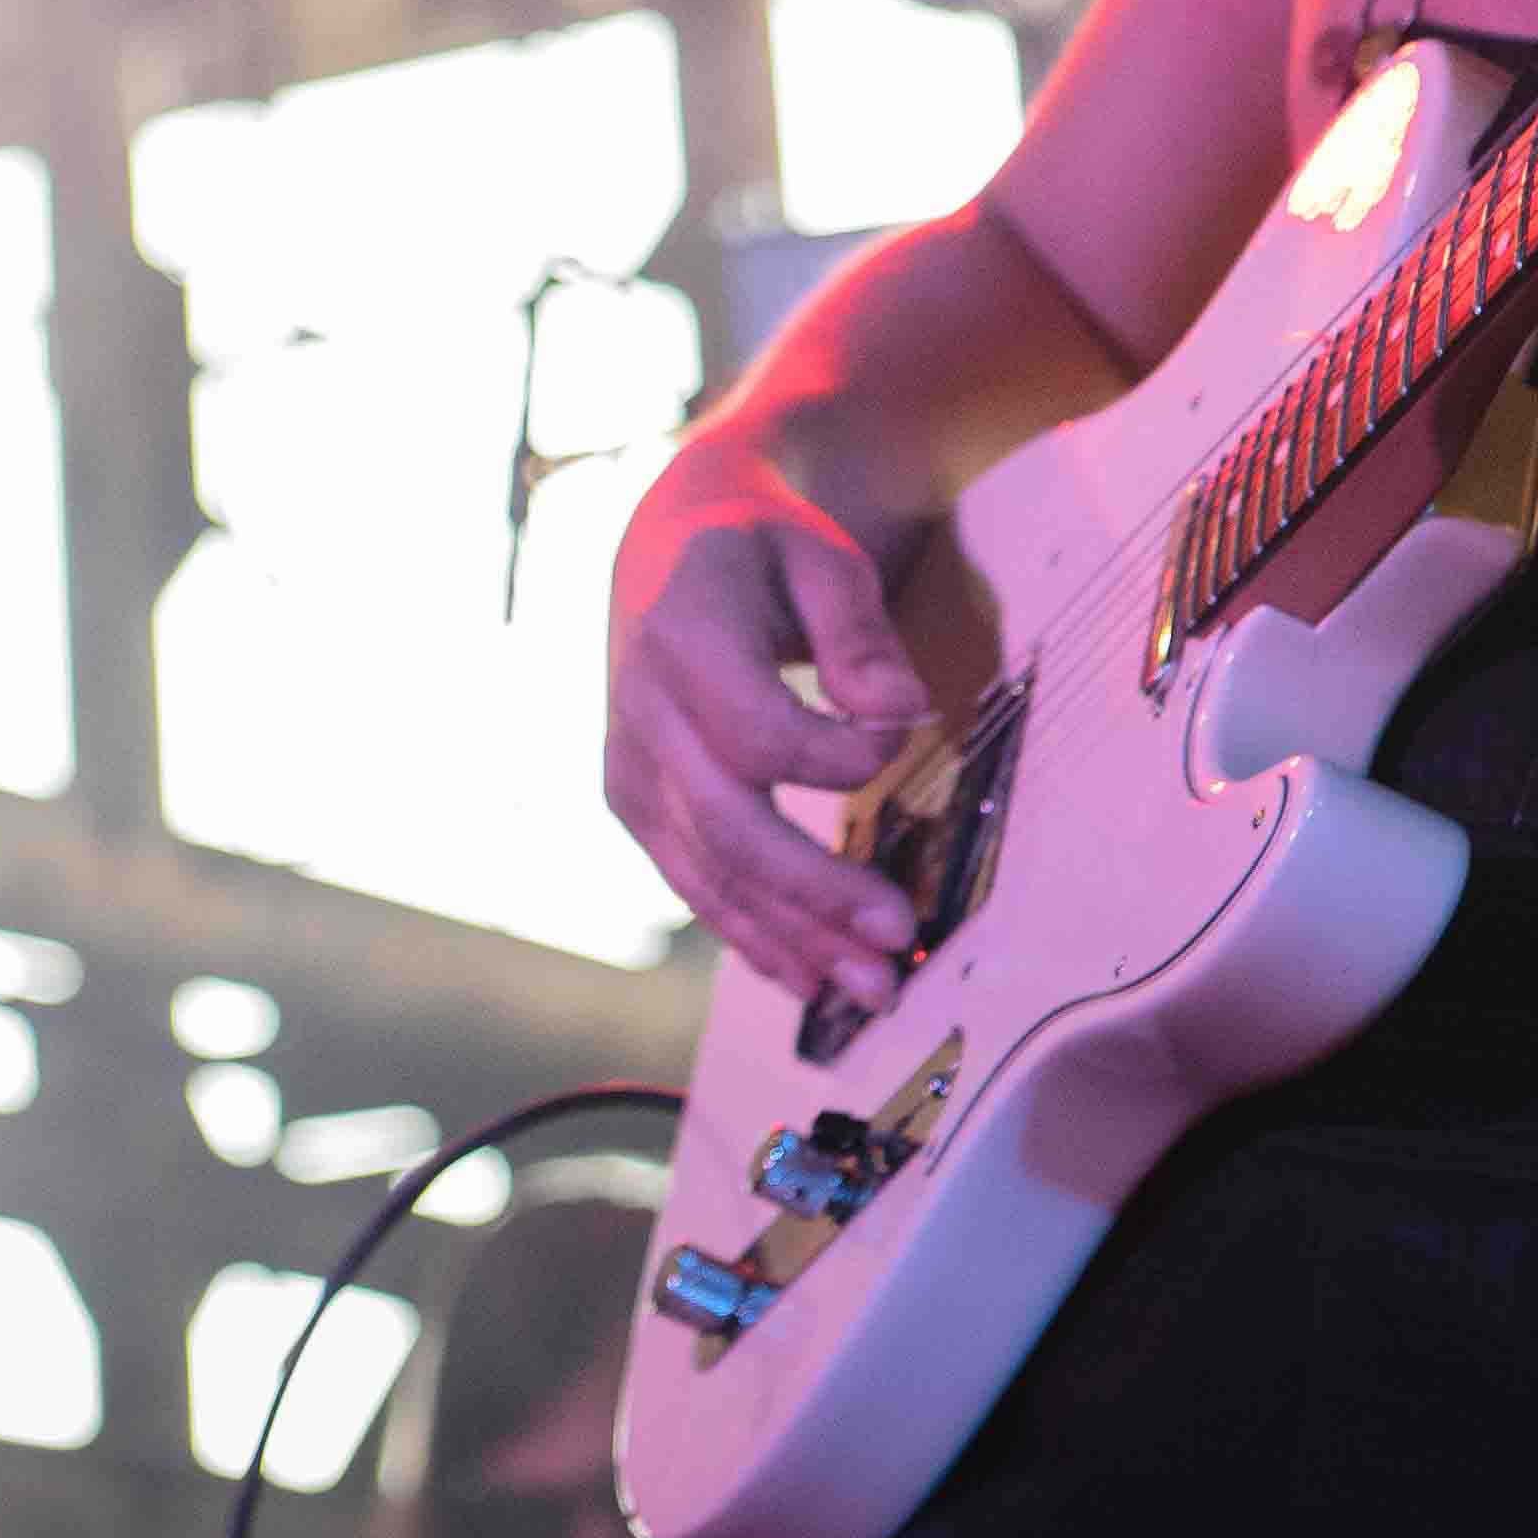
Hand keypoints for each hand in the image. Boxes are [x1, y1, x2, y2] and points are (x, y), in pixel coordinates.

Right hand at [603, 433, 936, 1013]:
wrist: (666, 550)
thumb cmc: (762, 549)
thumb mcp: (821, 556)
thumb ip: (858, 633)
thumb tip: (897, 716)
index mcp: (682, 637)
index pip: (757, 731)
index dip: (837, 756)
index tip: (907, 735)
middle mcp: (641, 714)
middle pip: (730, 827)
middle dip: (817, 894)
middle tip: (898, 938)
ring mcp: (630, 771)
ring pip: (711, 875)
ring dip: (794, 939)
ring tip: (873, 988)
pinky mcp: (634, 808)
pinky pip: (693, 885)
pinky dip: (752, 936)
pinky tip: (808, 979)